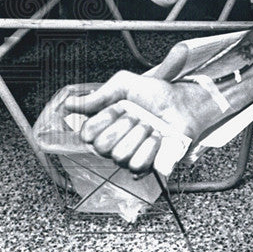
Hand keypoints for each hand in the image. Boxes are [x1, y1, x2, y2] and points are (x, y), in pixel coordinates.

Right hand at [62, 71, 215, 173]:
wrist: (183, 104)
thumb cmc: (156, 95)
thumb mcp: (126, 84)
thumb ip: (100, 95)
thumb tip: (69, 105)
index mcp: (104, 126)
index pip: (87, 134)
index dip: (105, 119)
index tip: (120, 107)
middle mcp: (114, 145)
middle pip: (102, 147)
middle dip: (125, 126)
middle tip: (138, 116)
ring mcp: (130, 157)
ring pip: (121, 156)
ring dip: (140, 136)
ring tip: (150, 126)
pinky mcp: (148, 167)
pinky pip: (139, 167)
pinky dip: (151, 148)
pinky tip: (158, 139)